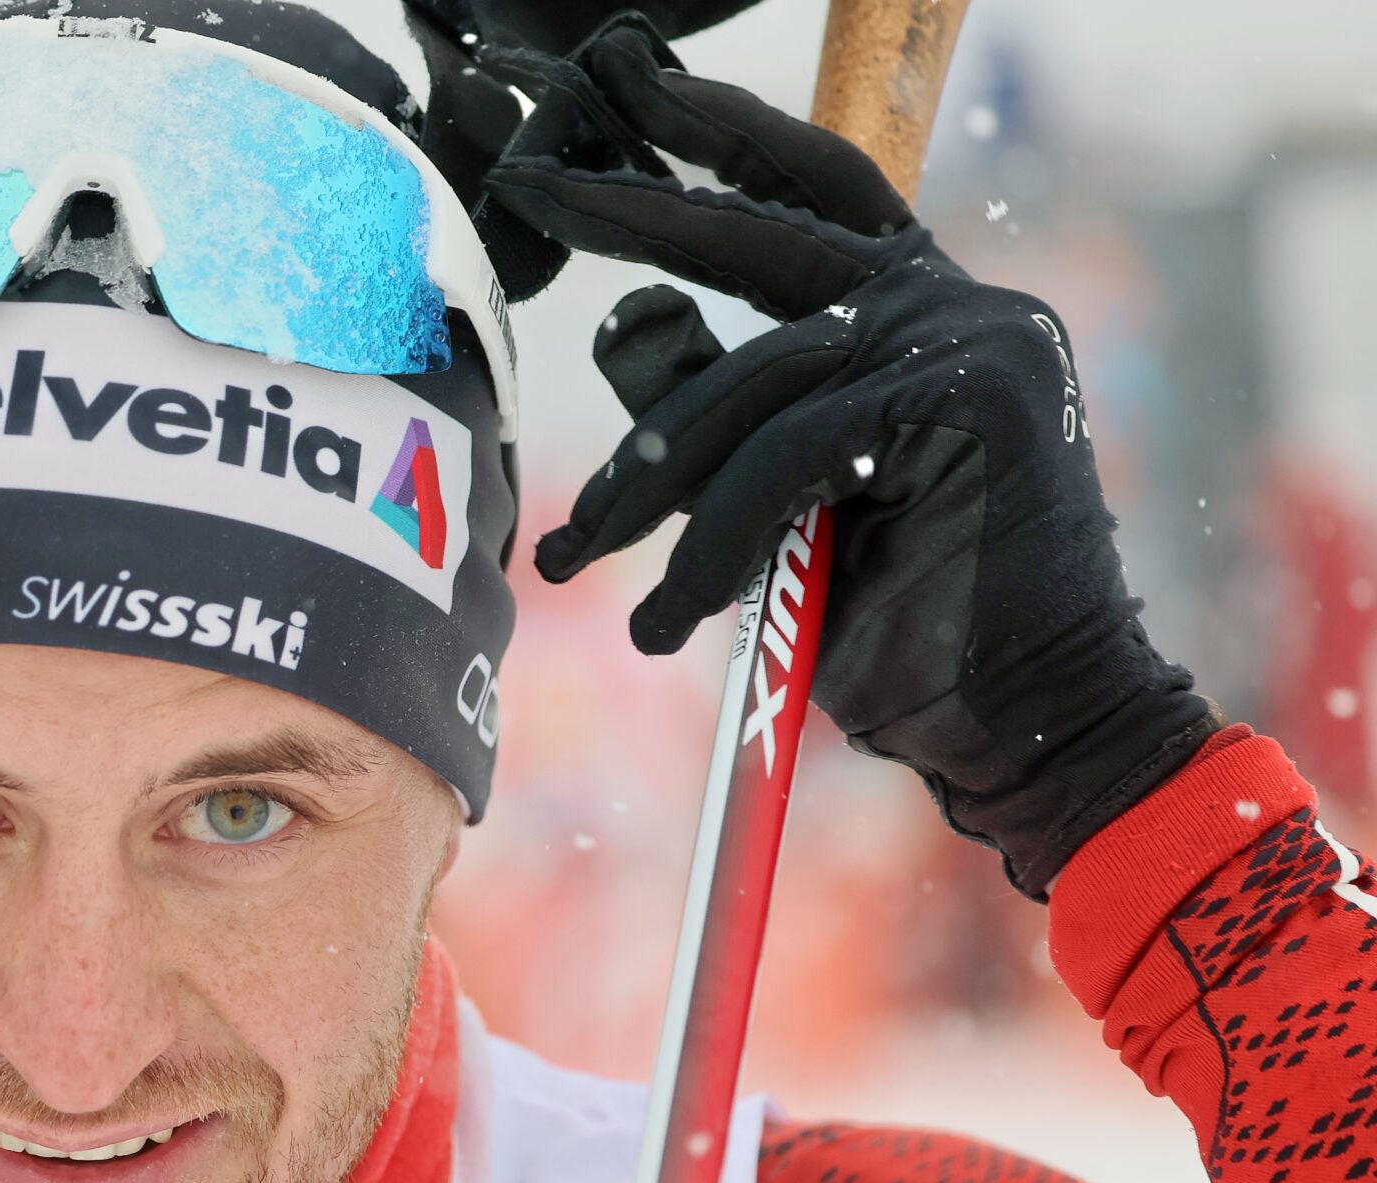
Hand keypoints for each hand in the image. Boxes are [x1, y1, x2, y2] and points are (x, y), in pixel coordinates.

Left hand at [481, 24, 1219, 896]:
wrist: (1022, 726)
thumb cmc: (894, 623)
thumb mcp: (772, 503)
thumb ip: (714, 410)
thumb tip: (623, 319)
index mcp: (912, 309)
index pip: (804, 189)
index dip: (712, 136)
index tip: (623, 85)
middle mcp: (948, 302)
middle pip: (760, 234)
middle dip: (632, 206)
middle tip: (530, 185)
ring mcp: (967, 342)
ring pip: (748, 384)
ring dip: (645, 487)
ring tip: (584, 567)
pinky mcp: (968, 404)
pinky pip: (784, 456)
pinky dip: (712, 543)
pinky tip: (674, 620)